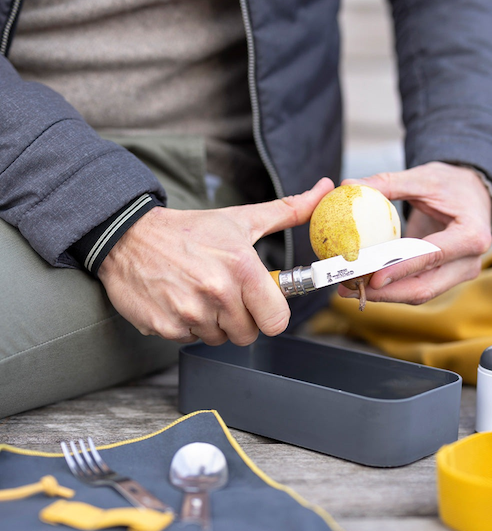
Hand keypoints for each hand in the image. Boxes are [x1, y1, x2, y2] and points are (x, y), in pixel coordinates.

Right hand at [98, 177, 334, 344]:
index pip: (277, 320)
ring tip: (198, 293)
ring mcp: (189, 312)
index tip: (260, 303)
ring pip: (219, 339)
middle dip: (240, 319)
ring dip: (213, 323)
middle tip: (224, 294)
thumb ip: (288, 211)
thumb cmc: (190, 230)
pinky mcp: (165, 327)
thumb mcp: (241, 219)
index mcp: (242, 267)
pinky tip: (179, 299)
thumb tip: (325, 190)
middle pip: (248, 334)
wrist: (128, 235)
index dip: (270, 314)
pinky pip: (191, 340)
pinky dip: (187, 326)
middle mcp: (217, 292)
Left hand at [339, 162, 491, 304]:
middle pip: (423, 288)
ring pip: (417, 294)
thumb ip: (388, 183)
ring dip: (382, 295)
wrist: (475, 196)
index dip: (402, 269)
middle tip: (349, 288)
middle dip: (384, 293)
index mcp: (471, 235)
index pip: (432, 256)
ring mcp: (458, 275)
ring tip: (348, 288)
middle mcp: (468, 262)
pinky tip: (362, 284)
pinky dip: (389, 289)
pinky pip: (415, 289)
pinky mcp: (444, 279)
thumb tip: (349, 183)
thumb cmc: (452, 185)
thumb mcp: (423, 178)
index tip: (373, 278)